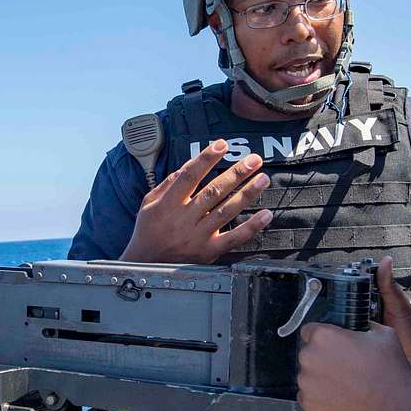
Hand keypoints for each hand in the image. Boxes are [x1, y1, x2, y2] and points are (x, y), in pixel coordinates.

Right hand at [120, 139, 272, 263]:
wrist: (146, 266)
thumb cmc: (148, 231)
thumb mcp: (148, 204)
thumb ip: (168, 184)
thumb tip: (188, 165)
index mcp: (168, 204)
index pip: (189, 176)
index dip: (206, 159)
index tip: (222, 144)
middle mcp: (184, 219)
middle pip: (213, 192)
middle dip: (236, 173)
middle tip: (254, 160)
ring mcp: (197, 237)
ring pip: (226, 212)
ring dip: (247, 194)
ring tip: (263, 178)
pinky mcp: (208, 252)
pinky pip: (233, 238)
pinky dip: (251, 227)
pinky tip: (265, 215)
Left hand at [296, 321, 410, 410]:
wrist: (394, 409)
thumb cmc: (390, 371)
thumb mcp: (383, 334)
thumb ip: (365, 326)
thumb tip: (364, 326)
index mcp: (323, 335)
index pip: (310, 330)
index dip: (323, 337)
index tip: (333, 345)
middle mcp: (309, 356)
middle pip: (308, 353)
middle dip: (322, 358)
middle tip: (343, 366)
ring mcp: (306, 382)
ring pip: (308, 375)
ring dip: (320, 377)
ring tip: (345, 384)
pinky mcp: (308, 403)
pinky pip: (309, 395)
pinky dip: (320, 396)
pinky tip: (340, 397)